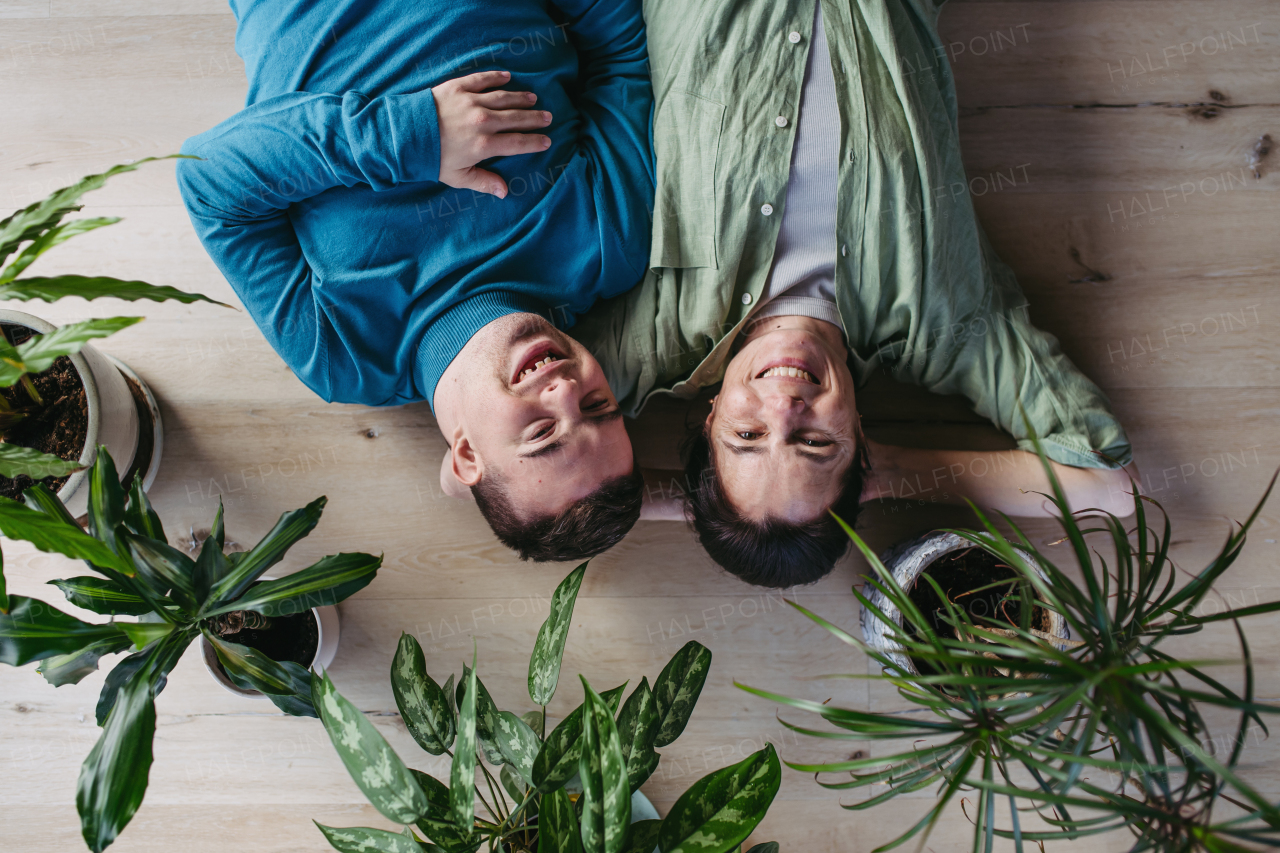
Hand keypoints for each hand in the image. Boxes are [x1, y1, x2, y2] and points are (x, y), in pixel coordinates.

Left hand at [432, 70, 551, 197]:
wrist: (403, 134)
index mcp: (484, 145)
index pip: (517, 143)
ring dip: (521, 98)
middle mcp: (482, 121)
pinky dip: (496, 77)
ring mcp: (471, 102)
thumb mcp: (457, 177)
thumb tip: (504, 192)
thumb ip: (483, 182)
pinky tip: (508, 77)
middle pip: (516, 118)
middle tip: (548, 117)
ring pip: (504, 98)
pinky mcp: (458, 87)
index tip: (547, 141)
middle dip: (534, 118)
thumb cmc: (430, 158)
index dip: (534, 142)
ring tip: (533, 99)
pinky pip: (482, 80)